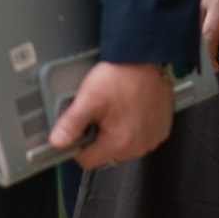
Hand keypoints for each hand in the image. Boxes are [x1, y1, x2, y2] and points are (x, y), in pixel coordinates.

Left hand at [46, 59, 174, 168]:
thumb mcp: (89, 97)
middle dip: (99, 136)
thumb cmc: (121, 75)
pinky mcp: (160, 130)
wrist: (145, 57)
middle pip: (106, 153)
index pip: (87, 160)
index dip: (78, 145)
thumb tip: (57, 142)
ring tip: (117, 108)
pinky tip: (130, 109)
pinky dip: (134, 127)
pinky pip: (141, 137)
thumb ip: (71, 123)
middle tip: (100, 112)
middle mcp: (139, 146)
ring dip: (117, 132)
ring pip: (123, 146)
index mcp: (120, 142)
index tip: (80, 128)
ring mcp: (152, 139)